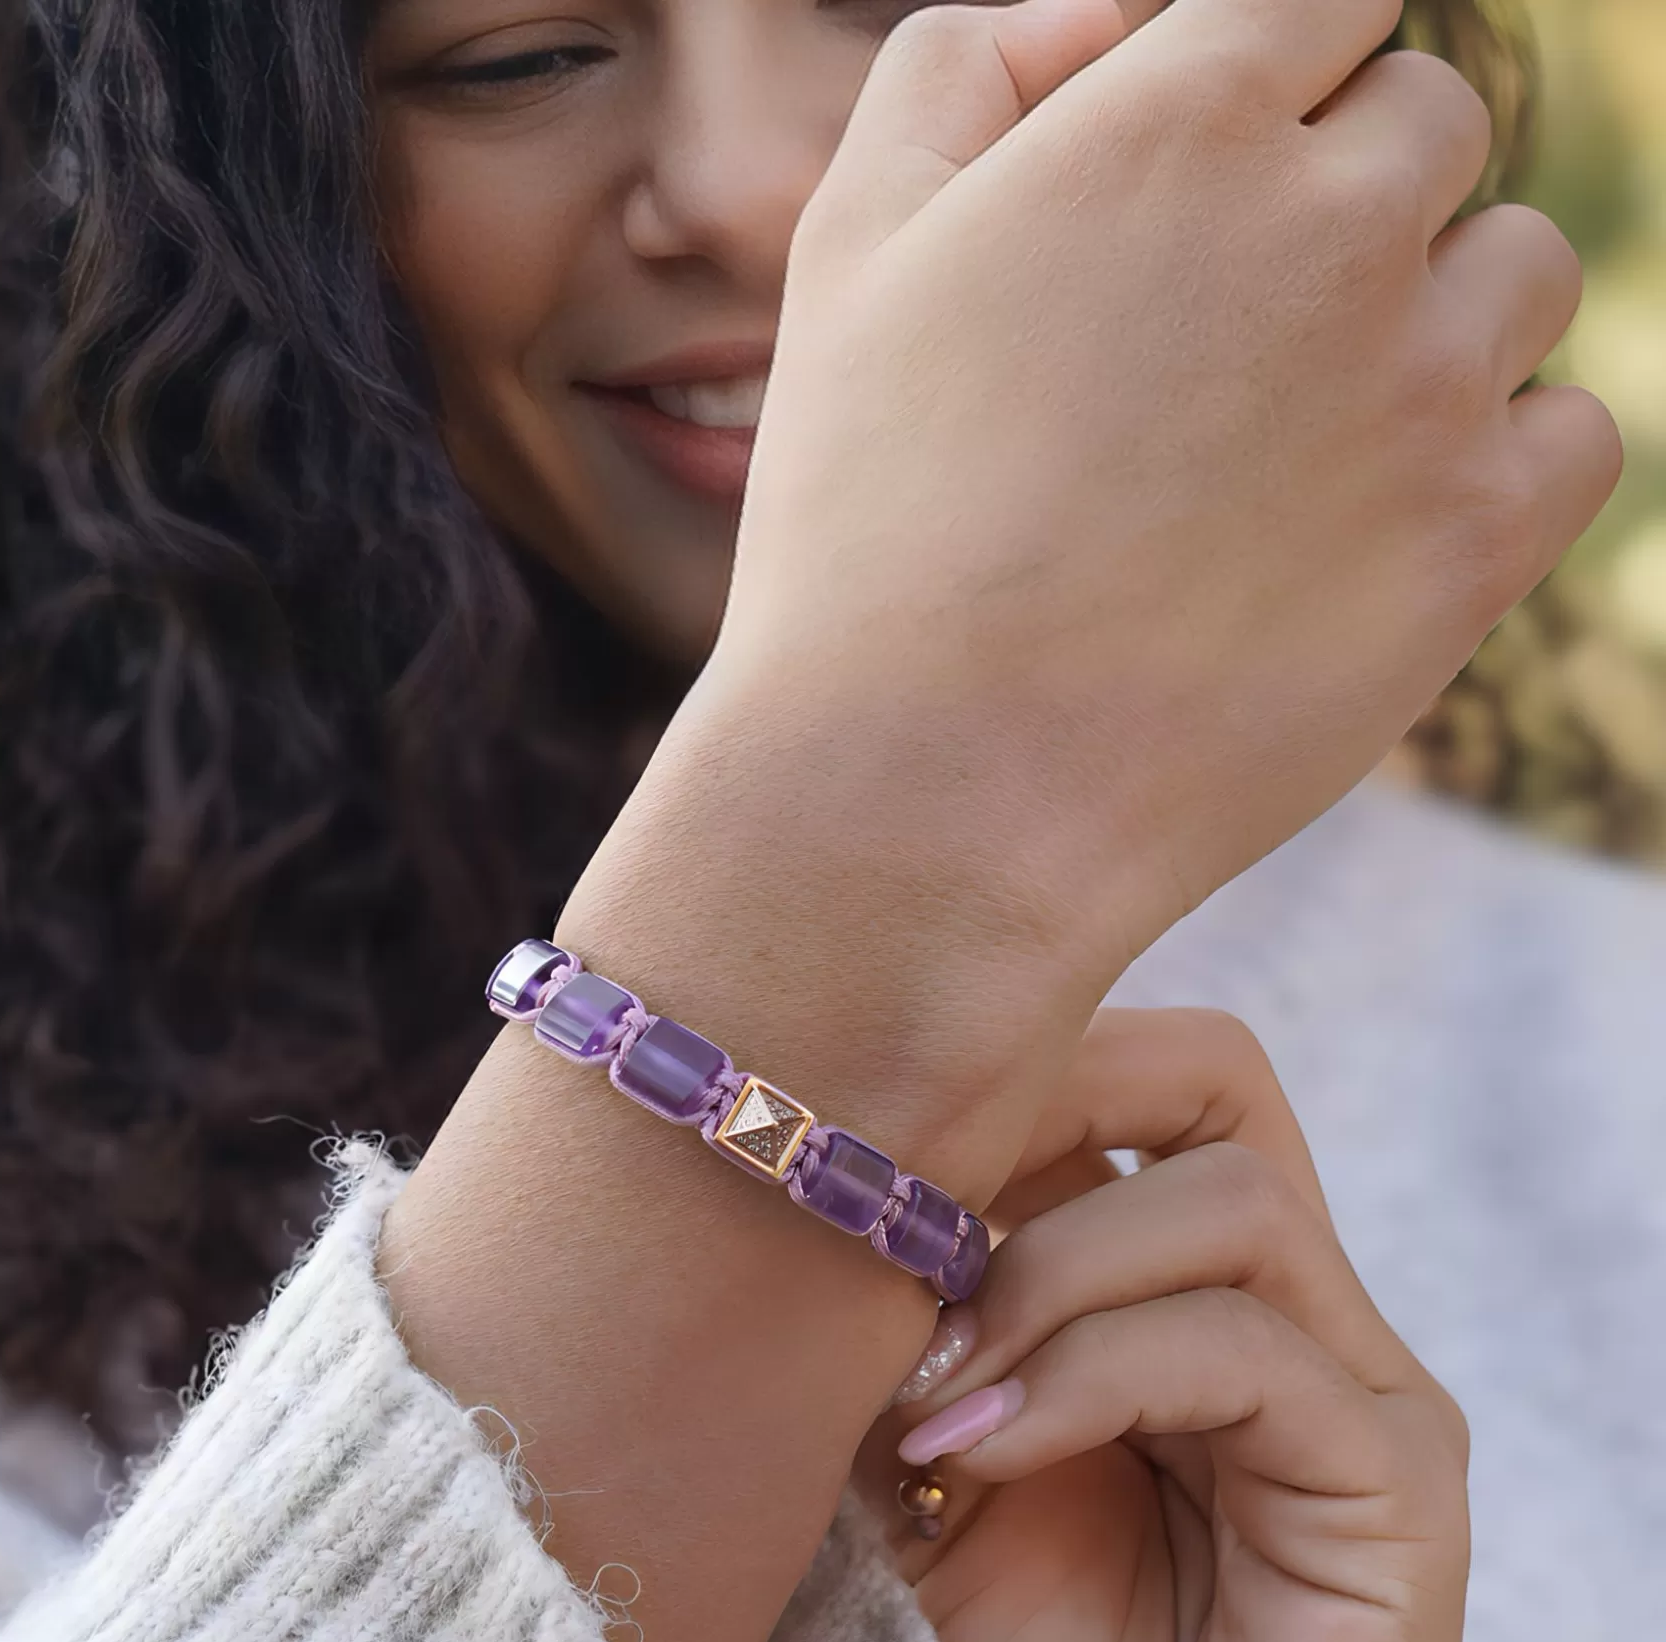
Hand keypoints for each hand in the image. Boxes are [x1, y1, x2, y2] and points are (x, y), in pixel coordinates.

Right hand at [570, 0, 1618, 1190]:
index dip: (1272, 82)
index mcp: (1176, 120)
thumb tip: (1111, 21)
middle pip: (1432, 124)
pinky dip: (1498, 455)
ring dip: (1429, 322)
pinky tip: (1373, 518)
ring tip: (1288, 448)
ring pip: (1519, 271)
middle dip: (1346, 199)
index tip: (1220, 185)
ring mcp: (1423, 382)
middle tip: (1229, 342)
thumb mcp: (847, 251)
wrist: (922, 786)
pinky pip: (1574, 431)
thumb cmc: (862, 527)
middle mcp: (1332, 220)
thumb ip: (966, 70)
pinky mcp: (1477, 540)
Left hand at [861, 1010, 1467, 1641]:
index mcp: (1169, 1284)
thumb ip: (898, 1322)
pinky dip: (1093, 1375)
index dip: (992, 1073)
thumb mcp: (910, 1467)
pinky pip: (1254, 1350)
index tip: (840, 1160)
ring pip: (1228, 1194)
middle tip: (899, 1228)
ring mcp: (1353, 1386)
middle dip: (1039, 1110)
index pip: (1127, 1069)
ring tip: (926, 1400)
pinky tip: (977, 1454)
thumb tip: (807, 1182)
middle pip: (1212, 1071)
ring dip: (1045, 1275)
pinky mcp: (1397, 1486)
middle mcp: (1280, 1306)